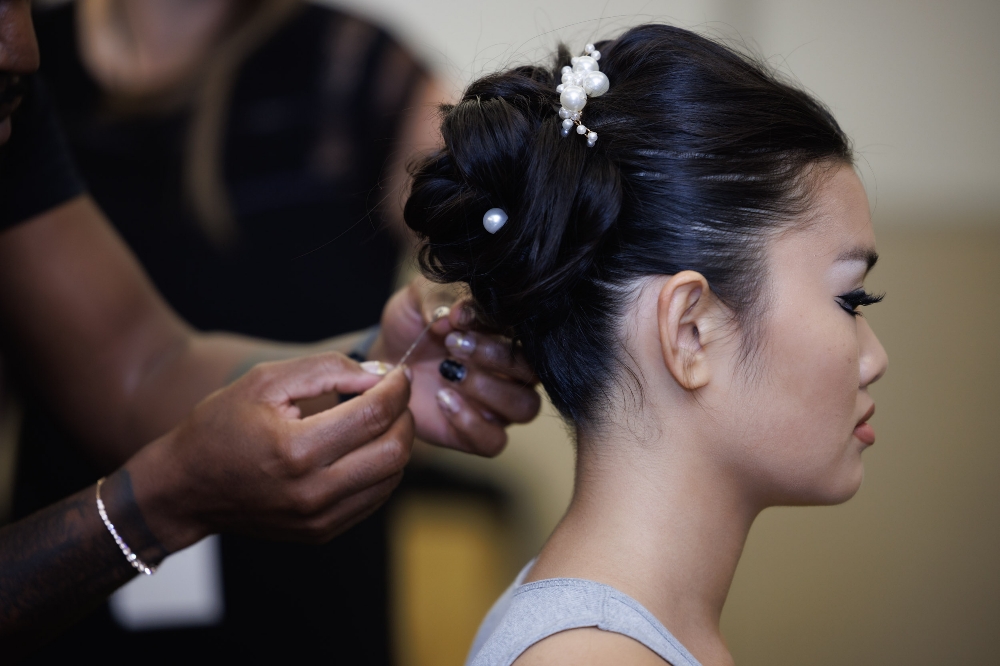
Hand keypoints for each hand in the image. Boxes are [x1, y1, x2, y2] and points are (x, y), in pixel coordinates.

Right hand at [127, 352, 412, 551]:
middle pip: (394, 451)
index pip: (375, 415)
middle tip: (395, 397)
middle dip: (405, 416)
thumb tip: (376, 375)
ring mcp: (319, 518)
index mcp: (296, 450)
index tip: (399, 374)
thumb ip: (326, 369)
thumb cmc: (220, 426)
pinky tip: (363, 447)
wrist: (186, 488)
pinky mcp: (322, 532)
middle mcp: (312, 491)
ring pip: (391, 478)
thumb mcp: (265, 381)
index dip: (397, 389)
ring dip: (396, 443)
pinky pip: (374, 498)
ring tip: (378, 419)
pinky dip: (380, 469)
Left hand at [370, 277, 539, 456]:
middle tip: (452, 343)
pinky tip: (443, 400)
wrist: (383, 359)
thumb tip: (460, 313)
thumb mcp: (420, 298)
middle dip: (496, 356)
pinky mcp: (477, 435)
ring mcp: (498, 407)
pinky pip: (494, 441)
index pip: (526, 332)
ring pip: (525, 407)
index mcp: (510, 335)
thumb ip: (442, 298)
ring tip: (447, 372)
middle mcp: (513, 373)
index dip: (496, 324)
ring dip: (489, 389)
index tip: (458, 316)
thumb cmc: (412, 325)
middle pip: (533, 372)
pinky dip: (472, 423)